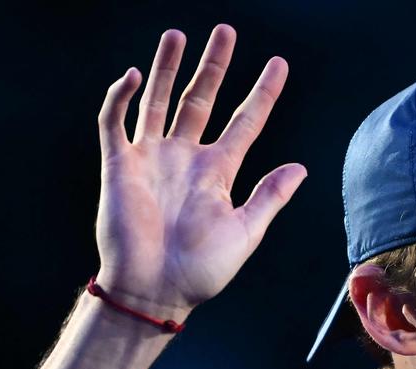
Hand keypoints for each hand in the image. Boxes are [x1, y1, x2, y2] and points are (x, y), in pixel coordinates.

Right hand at [93, 24, 305, 316]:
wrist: (154, 291)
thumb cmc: (201, 271)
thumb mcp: (245, 231)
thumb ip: (270, 196)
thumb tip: (300, 167)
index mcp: (218, 172)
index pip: (246, 121)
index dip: (262, 93)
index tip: (278, 65)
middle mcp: (185, 158)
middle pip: (201, 99)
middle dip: (213, 66)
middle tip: (225, 31)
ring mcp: (151, 158)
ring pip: (159, 101)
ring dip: (168, 68)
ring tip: (178, 35)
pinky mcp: (119, 166)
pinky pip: (115, 122)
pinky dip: (121, 98)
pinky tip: (136, 76)